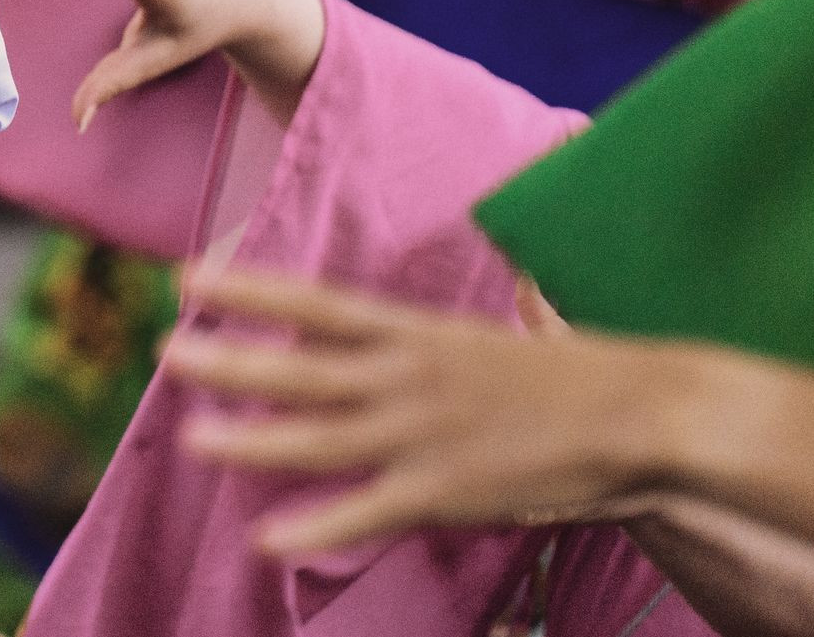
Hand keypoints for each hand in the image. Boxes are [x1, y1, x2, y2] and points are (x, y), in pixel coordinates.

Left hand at [166, 267, 684, 551]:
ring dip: (249, 438)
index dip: (250, 290)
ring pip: (317, 436)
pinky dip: (316, 523)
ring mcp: (423, 433)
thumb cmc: (585, 376)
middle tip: (166, 350)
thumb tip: (493, 291)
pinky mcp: (446, 489)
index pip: (316, 303)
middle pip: (300, 367)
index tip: (191, 276)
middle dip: (229, 360)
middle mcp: (408, 376)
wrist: (647, 413)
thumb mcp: (510, 332)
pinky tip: (266, 537)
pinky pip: (367, 509)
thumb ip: (471, 325)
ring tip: (189, 437)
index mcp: (421, 332)